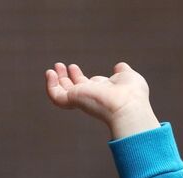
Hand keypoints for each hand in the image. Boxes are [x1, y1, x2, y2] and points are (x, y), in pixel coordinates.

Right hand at [45, 61, 159, 139]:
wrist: (127, 106)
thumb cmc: (132, 93)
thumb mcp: (129, 77)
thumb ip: (123, 72)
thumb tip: (119, 67)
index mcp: (104, 92)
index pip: (88, 86)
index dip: (79, 77)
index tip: (73, 68)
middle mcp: (92, 97)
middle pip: (74, 89)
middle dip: (66, 78)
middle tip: (59, 66)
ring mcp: (82, 100)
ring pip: (64, 93)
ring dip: (56, 81)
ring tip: (52, 69)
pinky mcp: (74, 101)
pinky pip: (57, 96)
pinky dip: (50, 86)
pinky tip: (49, 74)